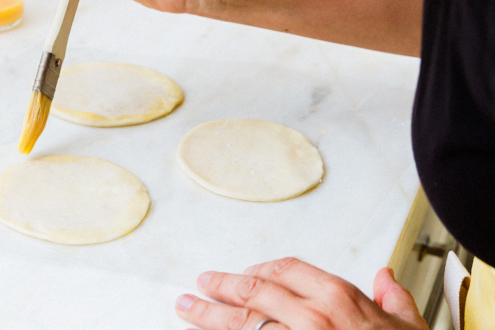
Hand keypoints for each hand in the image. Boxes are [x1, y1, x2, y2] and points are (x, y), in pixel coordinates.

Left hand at [175, 258, 428, 329]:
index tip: (243, 274)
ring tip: (186, 307)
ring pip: (242, 323)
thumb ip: (393, 300)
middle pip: (253, 293)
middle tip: (200, 286)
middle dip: (221, 288)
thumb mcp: (408, 327)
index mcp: (338, 296)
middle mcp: (312, 316)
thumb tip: (385, 279)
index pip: (285, 270)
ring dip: (208, 315)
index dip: (258, 270)